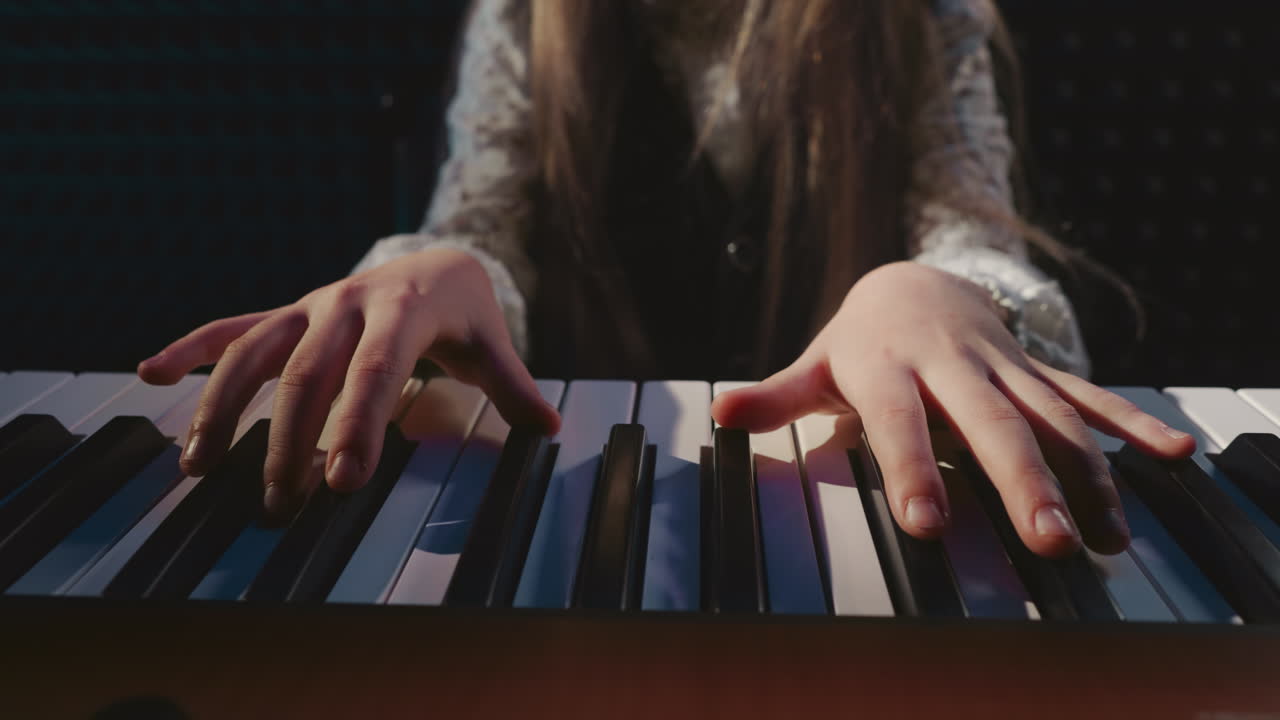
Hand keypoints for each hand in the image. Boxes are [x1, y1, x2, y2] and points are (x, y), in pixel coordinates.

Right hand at [138, 248, 559, 519]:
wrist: (434, 257)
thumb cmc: (463, 310)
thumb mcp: (490, 342)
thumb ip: (513, 386)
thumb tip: (551, 429)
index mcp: (400, 312)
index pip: (374, 373)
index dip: (357, 425)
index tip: (340, 481)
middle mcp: (345, 304)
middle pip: (307, 374)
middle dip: (288, 441)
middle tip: (279, 504)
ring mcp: (310, 307)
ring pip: (255, 352)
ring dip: (223, 406)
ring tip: (198, 465)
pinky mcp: (288, 314)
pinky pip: (232, 328)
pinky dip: (191, 348)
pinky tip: (151, 373)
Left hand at [711, 260, 1194, 557]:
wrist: (916, 278)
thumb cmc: (859, 338)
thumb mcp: (817, 362)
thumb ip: (777, 395)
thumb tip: (719, 414)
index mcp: (890, 367)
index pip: (899, 422)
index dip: (914, 469)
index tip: (928, 524)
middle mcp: (954, 366)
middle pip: (992, 425)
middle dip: (1022, 483)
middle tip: (1047, 542)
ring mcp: (1004, 367)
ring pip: (1052, 416)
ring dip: (1085, 473)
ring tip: (1108, 531)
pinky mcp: (1037, 369)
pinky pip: (1089, 396)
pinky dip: (1130, 425)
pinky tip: (1173, 456)